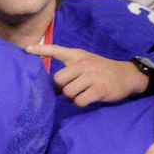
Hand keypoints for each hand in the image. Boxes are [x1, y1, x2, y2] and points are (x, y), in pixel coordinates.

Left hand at [37, 43, 152, 109]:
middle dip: (62, 88)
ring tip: (82, 93)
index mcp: (78, 55)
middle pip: (58, 80)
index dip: (41, 50)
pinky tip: (88, 99)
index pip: (56, 50)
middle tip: (73, 88)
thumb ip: (70, 69)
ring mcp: (92, 76)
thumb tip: (52, 87)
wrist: (127, 75)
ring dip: (72, 98)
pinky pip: (79, 101)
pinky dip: (80, 104)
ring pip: (68, 92)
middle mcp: (83, 64)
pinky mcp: (99, 89)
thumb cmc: (102, 70)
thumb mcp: (86, 62)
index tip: (26, 49)